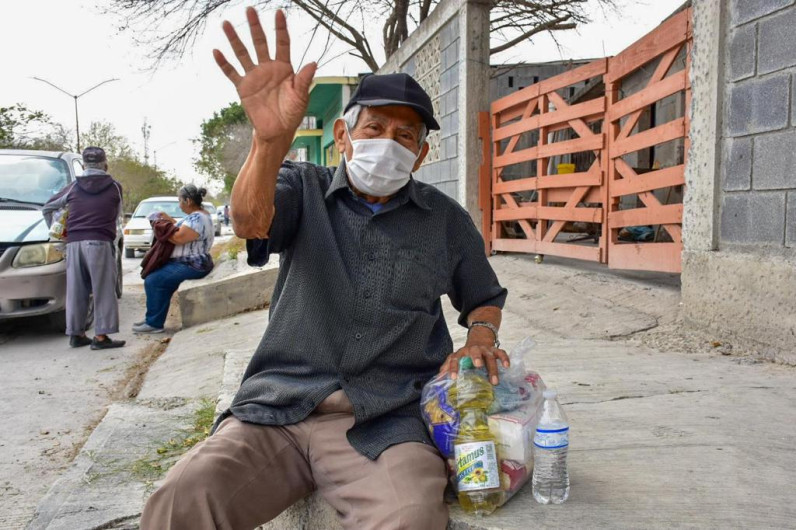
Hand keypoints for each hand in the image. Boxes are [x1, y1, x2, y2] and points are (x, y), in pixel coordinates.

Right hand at [213, 8, 316, 143]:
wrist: (278, 131)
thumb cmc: (292, 114)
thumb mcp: (301, 97)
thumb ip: (304, 79)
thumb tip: (313, 62)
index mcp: (284, 68)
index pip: (282, 44)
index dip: (280, 29)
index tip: (279, 13)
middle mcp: (268, 68)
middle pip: (260, 43)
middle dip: (255, 27)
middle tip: (250, 10)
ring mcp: (254, 77)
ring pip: (243, 53)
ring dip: (235, 39)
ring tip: (226, 23)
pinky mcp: (244, 88)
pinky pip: (232, 73)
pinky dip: (224, 63)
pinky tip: (216, 51)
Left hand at [439, 344, 508, 385]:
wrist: (478, 339)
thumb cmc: (466, 354)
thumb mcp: (455, 357)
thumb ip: (447, 366)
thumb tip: (439, 377)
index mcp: (461, 353)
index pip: (455, 359)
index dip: (453, 368)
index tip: (453, 377)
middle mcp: (473, 349)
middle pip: (475, 351)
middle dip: (476, 357)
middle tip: (478, 366)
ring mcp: (485, 349)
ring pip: (489, 356)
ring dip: (492, 368)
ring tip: (494, 381)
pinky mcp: (495, 350)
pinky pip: (501, 353)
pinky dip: (504, 358)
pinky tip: (507, 366)